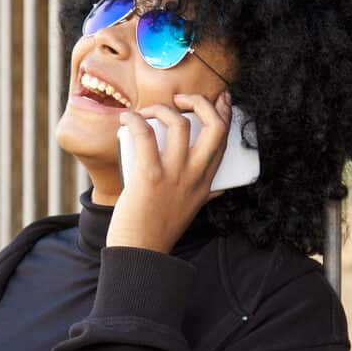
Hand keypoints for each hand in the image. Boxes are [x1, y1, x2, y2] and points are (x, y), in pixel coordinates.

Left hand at [106, 91, 231, 252]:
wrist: (140, 252)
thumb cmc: (159, 229)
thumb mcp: (193, 209)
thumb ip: (206, 195)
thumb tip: (219, 188)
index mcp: (207, 182)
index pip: (225, 139)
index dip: (225, 112)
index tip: (220, 97)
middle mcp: (195, 176)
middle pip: (214, 126)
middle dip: (201, 102)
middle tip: (181, 99)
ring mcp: (174, 175)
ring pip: (180, 124)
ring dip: (162, 109)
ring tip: (147, 112)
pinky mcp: (150, 176)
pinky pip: (146, 135)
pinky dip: (135, 120)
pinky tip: (127, 119)